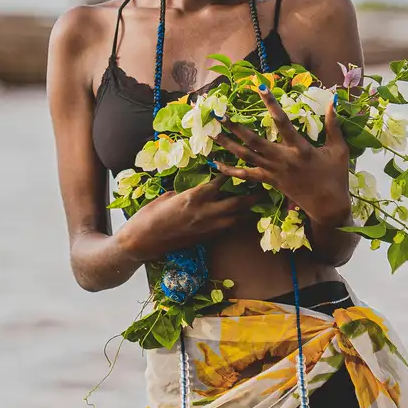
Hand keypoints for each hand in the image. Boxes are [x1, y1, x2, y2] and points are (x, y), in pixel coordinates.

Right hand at [118, 176, 252, 262]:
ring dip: (248, 211)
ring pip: (237, 219)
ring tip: (258, 203)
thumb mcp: (168, 196)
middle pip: (238, 202)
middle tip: (265, 186)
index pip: (221, 181)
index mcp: (195, 196)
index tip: (241, 166)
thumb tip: (195, 189)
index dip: (233, 173)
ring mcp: (208, 228)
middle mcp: (206, 212)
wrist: (143, 242)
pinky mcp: (206, 239)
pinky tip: (240, 217)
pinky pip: (227, 229)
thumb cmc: (149, 215)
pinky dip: (235, 222)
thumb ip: (186, 191)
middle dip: (253, 194)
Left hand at [215, 86, 350, 227]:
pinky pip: (246, 176)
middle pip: (254, 141)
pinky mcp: (270, 182)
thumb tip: (333, 101)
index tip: (260, 88)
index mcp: (301, 148)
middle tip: (220, 114)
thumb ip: (333, 125)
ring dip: (228, 145)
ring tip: (213, 134)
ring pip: (246, 157)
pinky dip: (230, 170)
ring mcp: (274, 172)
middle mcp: (283, 159)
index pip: (283, 122)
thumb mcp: (339, 149)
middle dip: (236, 127)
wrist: (328, 207)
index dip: (271, 104)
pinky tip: (216, 163)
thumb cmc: (336, 176)